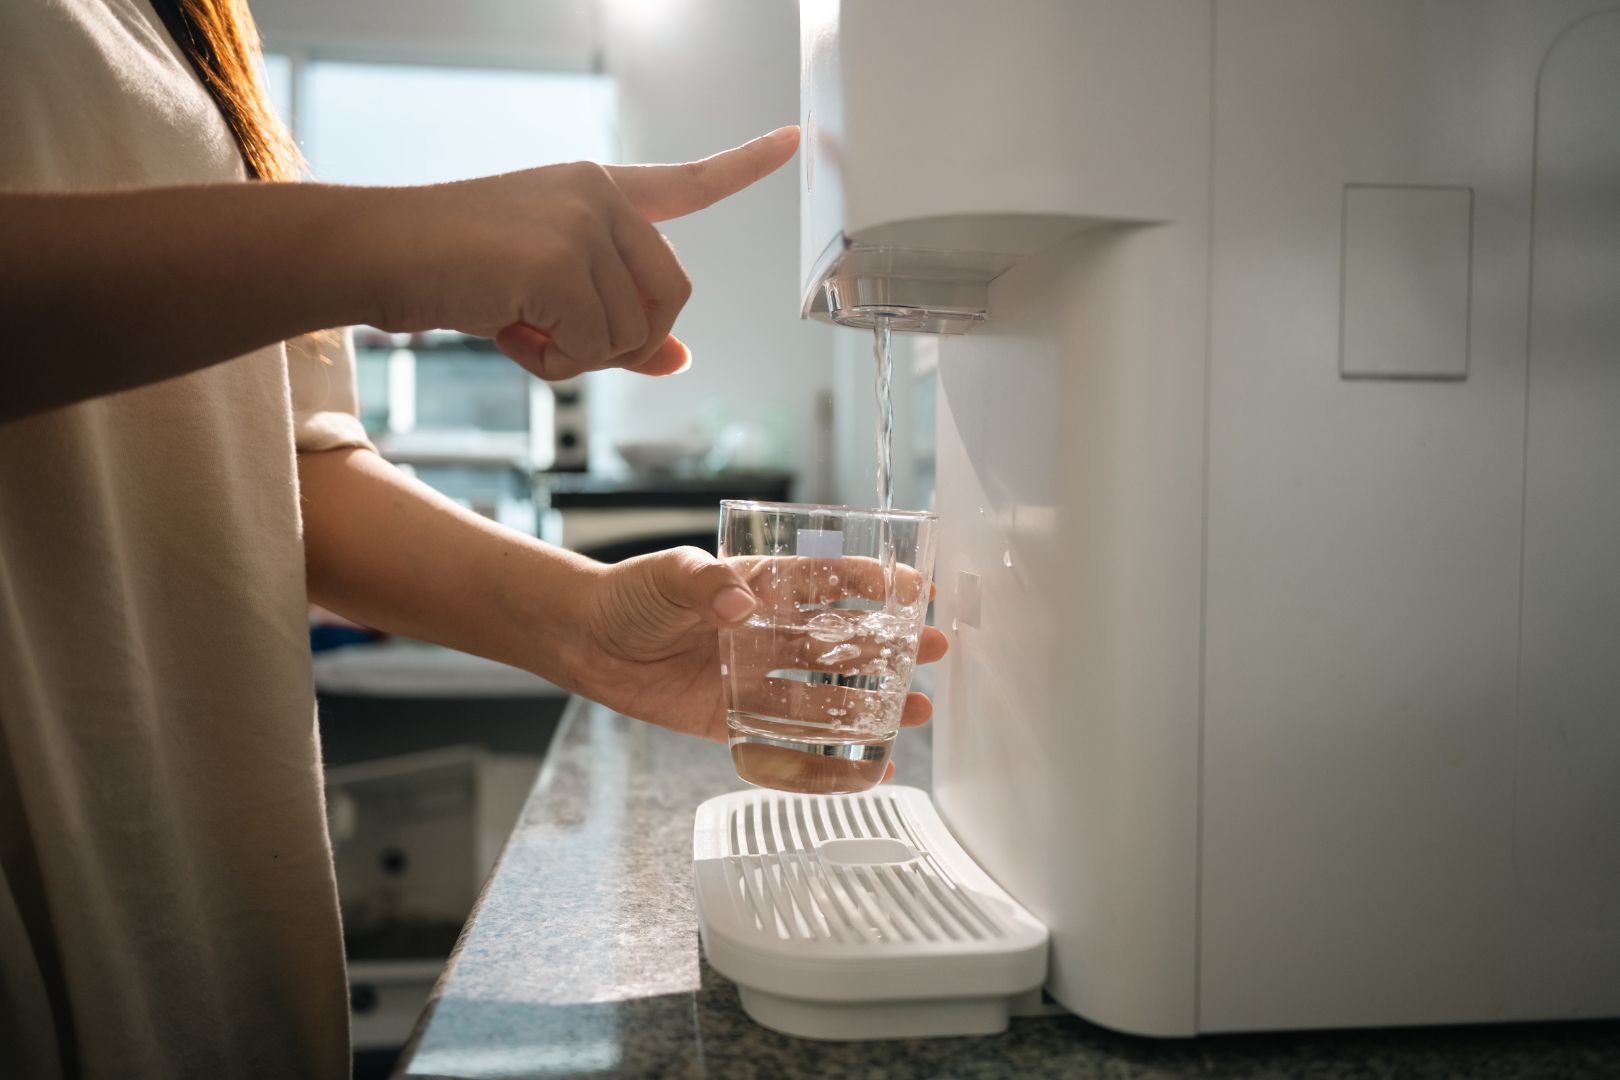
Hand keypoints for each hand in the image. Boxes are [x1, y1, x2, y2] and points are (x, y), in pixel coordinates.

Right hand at [367, 126, 799, 379]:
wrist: (375, 253)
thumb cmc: (453, 274)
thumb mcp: (545, 300)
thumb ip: (616, 326)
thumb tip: (680, 361)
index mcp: (597, 192)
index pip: (686, 182)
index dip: (743, 167)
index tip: (796, 139)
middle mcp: (598, 196)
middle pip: (671, 298)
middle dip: (625, 341)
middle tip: (555, 340)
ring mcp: (581, 222)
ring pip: (632, 334)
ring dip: (575, 357)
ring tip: (517, 327)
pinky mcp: (559, 259)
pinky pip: (592, 347)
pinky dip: (553, 364)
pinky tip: (508, 332)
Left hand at [574, 548, 947, 755]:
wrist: (588, 640)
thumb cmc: (629, 595)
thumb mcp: (667, 575)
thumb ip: (704, 584)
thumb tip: (739, 603)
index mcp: (760, 585)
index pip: (828, 580)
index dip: (872, 583)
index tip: (913, 589)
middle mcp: (768, 631)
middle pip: (841, 639)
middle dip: (890, 643)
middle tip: (933, 648)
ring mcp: (756, 676)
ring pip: (826, 693)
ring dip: (871, 701)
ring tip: (915, 709)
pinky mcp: (737, 718)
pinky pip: (788, 741)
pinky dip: (825, 757)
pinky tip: (865, 765)